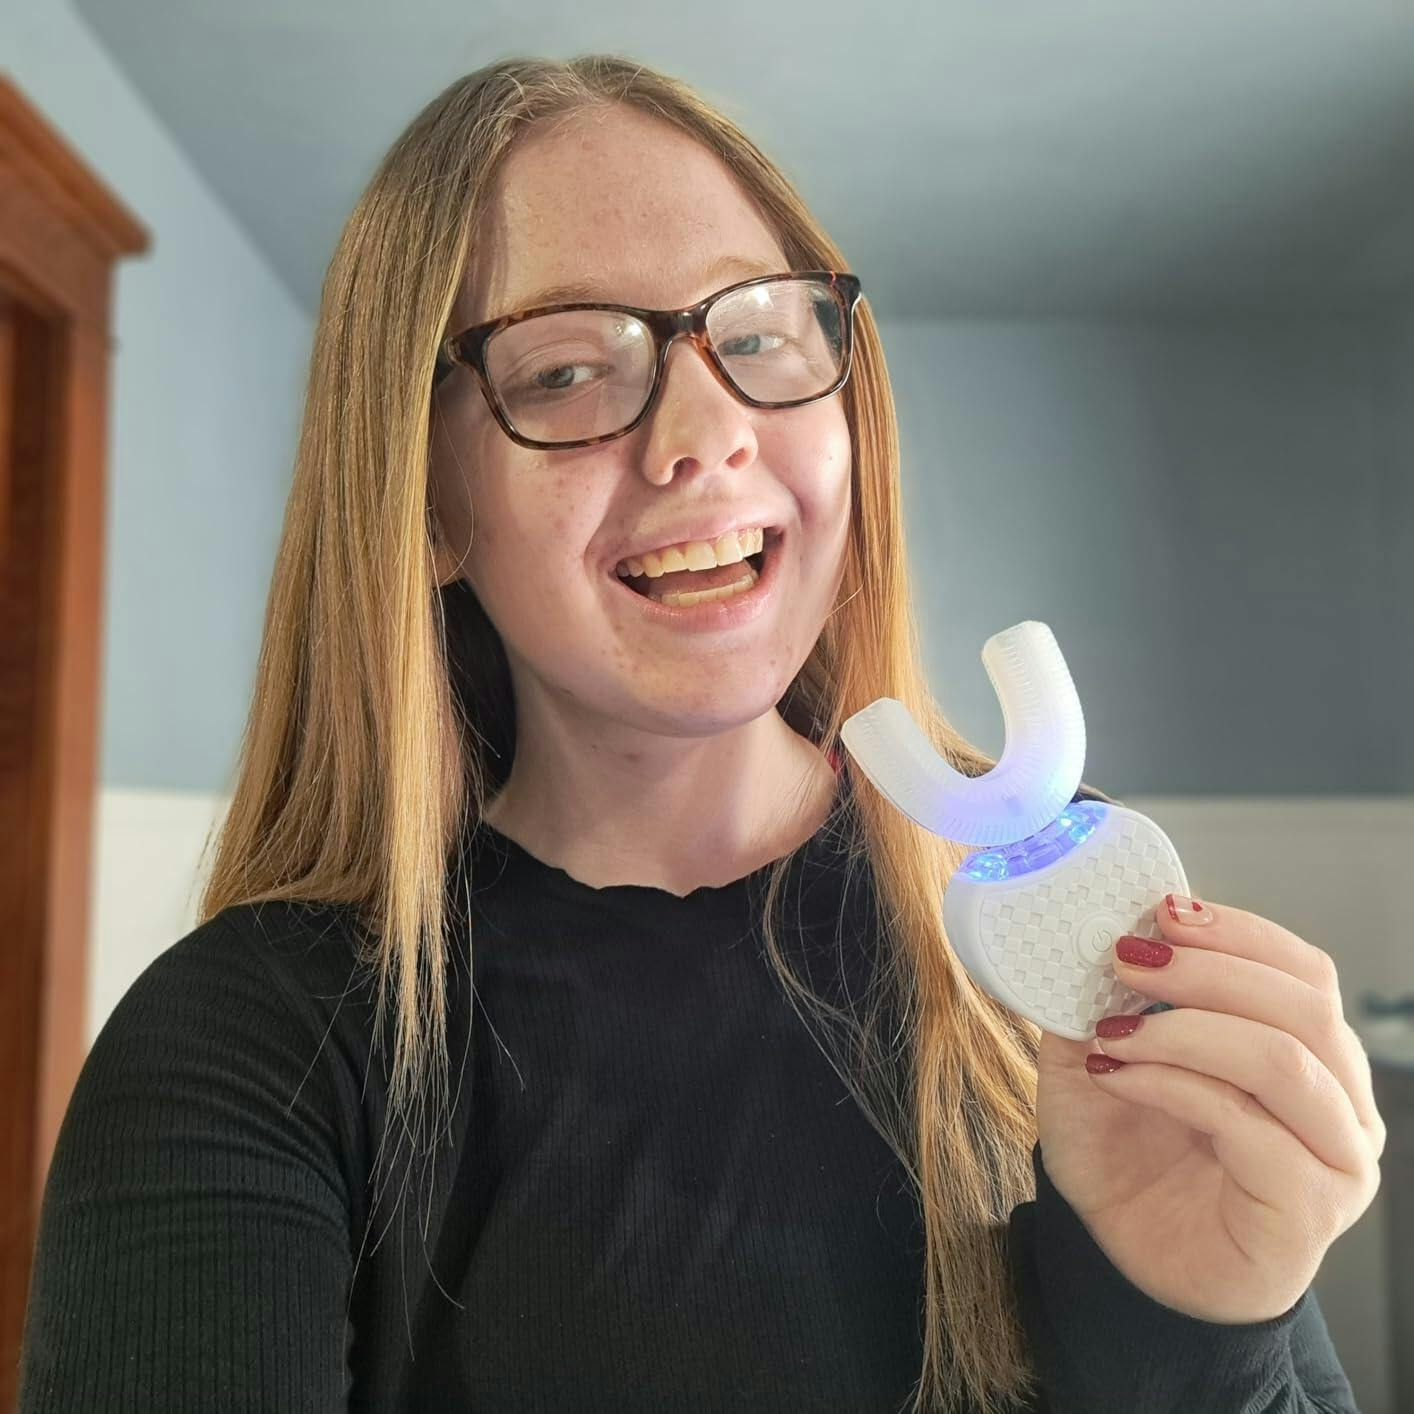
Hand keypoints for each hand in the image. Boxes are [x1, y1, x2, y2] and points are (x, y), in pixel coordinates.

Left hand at [1034, 893, 1385, 1323]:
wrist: (1123, 1260)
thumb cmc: (1129, 1158)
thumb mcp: (1099, 1059)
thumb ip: (1103, 999)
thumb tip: (1085, 933)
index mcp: (1311, 1054)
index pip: (1303, 971)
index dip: (1237, 932)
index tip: (1163, 911)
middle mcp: (1341, 1103)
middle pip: (1303, 1005)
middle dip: (1209, 969)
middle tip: (1128, 958)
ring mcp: (1335, 1160)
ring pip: (1284, 1061)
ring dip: (1186, 1028)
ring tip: (1113, 1029)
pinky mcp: (1308, 1210)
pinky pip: (1248, 1125)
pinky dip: (1173, 1085)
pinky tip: (1119, 1076)